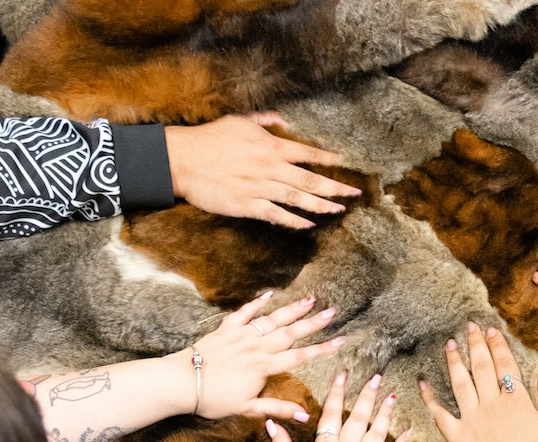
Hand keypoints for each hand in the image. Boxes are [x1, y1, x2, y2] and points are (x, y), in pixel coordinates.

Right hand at [164, 113, 361, 229]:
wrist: (182, 160)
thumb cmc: (209, 139)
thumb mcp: (238, 121)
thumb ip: (265, 121)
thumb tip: (283, 121)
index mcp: (269, 145)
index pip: (307, 153)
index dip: (328, 159)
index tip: (345, 163)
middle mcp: (269, 167)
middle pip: (310, 180)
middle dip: (336, 187)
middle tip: (354, 193)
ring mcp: (259, 188)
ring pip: (298, 199)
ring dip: (321, 205)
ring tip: (339, 210)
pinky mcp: (247, 206)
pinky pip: (277, 215)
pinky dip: (294, 220)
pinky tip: (309, 224)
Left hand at [182, 291, 342, 419]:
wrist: (183, 382)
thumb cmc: (213, 398)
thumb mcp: (247, 408)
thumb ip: (277, 409)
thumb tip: (303, 415)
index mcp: (264, 367)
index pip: (300, 357)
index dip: (322, 349)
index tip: (340, 341)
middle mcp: (257, 347)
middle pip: (291, 333)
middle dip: (313, 323)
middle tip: (333, 312)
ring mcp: (242, 335)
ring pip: (273, 320)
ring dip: (292, 310)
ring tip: (311, 299)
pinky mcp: (227, 329)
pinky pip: (245, 312)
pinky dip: (258, 302)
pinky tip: (270, 294)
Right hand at [266, 372, 410, 441]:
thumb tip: (272, 424)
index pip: (332, 412)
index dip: (337, 391)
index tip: (343, 374)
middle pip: (359, 415)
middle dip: (368, 394)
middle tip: (377, 377)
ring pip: (378, 431)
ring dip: (386, 412)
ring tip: (394, 395)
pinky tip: (410, 431)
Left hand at [419, 324, 537, 441]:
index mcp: (517, 401)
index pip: (505, 364)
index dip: (497, 345)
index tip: (491, 331)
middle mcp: (492, 404)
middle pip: (480, 366)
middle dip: (474, 344)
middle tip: (468, 327)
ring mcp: (472, 419)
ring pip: (459, 382)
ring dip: (453, 361)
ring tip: (449, 345)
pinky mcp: (457, 437)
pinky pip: (439, 414)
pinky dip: (429, 398)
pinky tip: (422, 384)